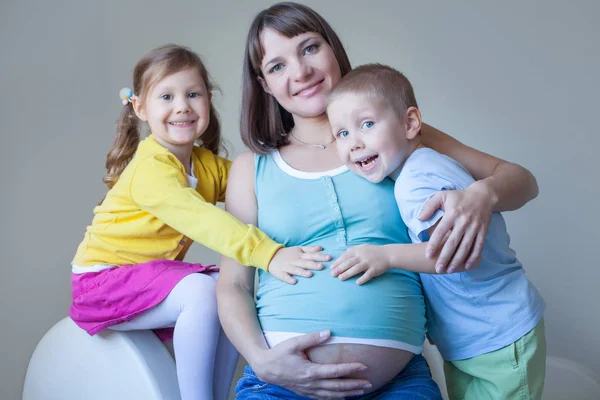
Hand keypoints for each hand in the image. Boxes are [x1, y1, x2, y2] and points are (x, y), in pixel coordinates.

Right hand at [253, 330, 370, 398]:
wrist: (265, 368)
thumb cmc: (279, 353)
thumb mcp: (294, 343)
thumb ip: (312, 338)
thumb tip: (328, 332)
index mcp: (310, 371)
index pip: (335, 372)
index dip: (351, 369)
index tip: (364, 366)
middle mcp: (311, 383)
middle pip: (337, 386)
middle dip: (354, 385)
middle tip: (368, 383)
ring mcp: (308, 390)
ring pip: (332, 395)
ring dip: (347, 393)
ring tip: (361, 391)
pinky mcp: (304, 392)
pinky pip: (323, 398)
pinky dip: (335, 399)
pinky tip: (343, 398)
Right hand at [269, 246, 330, 283]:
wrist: (271, 256)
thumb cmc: (288, 253)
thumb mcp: (299, 249)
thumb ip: (310, 249)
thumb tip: (321, 248)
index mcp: (300, 255)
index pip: (312, 255)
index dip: (320, 256)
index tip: (329, 258)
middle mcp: (295, 261)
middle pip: (306, 263)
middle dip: (314, 265)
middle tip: (322, 266)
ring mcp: (288, 267)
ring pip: (296, 270)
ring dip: (303, 272)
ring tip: (310, 274)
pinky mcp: (281, 273)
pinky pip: (285, 277)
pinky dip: (289, 279)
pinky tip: (294, 282)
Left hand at [330, 245, 387, 284]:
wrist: (388, 254)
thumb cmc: (373, 252)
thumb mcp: (362, 248)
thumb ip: (352, 252)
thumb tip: (340, 257)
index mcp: (358, 250)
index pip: (345, 256)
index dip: (338, 262)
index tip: (331, 267)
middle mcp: (362, 256)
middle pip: (349, 263)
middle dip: (339, 268)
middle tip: (332, 274)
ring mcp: (368, 263)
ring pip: (356, 269)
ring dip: (348, 274)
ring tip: (340, 278)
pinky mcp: (375, 269)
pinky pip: (367, 275)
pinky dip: (362, 278)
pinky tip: (357, 283)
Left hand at [419, 182, 491, 272]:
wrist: (483, 195)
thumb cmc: (459, 196)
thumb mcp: (442, 196)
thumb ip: (429, 206)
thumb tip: (419, 218)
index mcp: (452, 214)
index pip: (441, 231)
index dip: (434, 244)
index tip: (428, 255)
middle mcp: (463, 222)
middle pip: (453, 242)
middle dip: (445, 257)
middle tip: (438, 269)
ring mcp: (474, 227)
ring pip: (465, 247)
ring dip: (458, 260)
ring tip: (449, 270)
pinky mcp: (483, 231)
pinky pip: (478, 246)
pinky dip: (473, 257)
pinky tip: (467, 266)